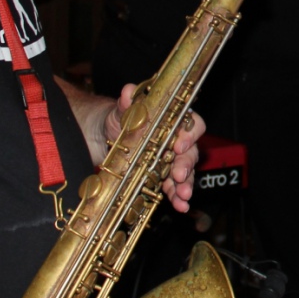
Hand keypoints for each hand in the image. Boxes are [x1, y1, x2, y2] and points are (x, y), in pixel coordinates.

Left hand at [103, 85, 205, 213]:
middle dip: (186, 165)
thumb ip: (128, 102)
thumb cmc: (120, 120)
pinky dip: (177, 197)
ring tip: (181, 196)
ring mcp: (173, 160)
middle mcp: (178, 140)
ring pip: (186, 172)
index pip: (193, 124)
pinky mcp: (164, 177)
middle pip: (191, 152)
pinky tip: (179, 206)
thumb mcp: (121, 110)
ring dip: (185, 185)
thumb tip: (128, 91)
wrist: (105, 138)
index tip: (179, 144)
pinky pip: (175, 187)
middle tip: (178, 175)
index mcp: (174, 121)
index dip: (190, 135)